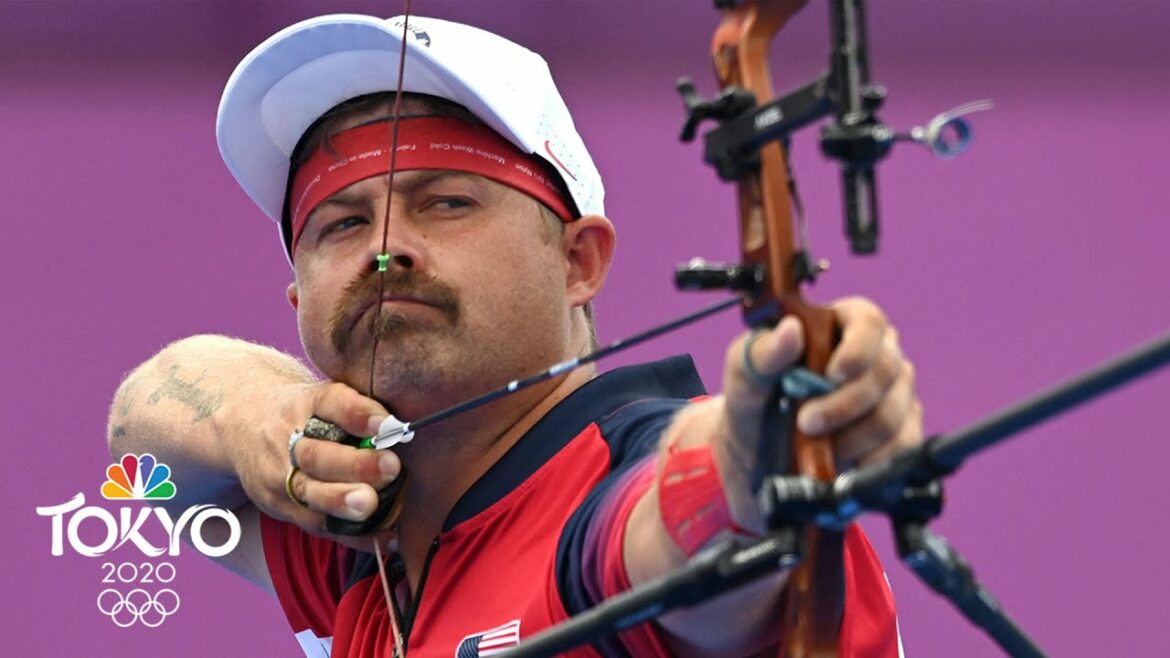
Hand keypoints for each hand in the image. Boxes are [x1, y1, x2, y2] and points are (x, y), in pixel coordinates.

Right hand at [224, 380, 400, 543]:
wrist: (243, 427)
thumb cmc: (304, 413)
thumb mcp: (324, 397)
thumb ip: (360, 408)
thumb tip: (399, 429)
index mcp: (305, 404)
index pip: (330, 403)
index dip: (358, 414)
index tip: (387, 424)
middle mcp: (286, 441)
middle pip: (317, 455)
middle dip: (355, 465)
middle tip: (391, 468)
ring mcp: (279, 477)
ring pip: (309, 494)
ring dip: (343, 502)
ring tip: (371, 505)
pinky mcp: (282, 508)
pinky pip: (317, 525)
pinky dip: (354, 536)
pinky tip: (385, 539)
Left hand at [728, 296, 922, 466]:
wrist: (758, 456)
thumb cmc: (755, 402)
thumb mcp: (744, 375)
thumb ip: (762, 353)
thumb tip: (790, 331)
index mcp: (841, 324)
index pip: (868, 321)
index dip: (857, 348)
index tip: (833, 375)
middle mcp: (876, 354)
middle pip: (886, 370)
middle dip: (844, 404)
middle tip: (806, 422)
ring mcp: (894, 394)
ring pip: (890, 415)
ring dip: (848, 438)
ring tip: (813, 443)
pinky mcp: (902, 433)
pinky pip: (900, 447)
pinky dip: (865, 461)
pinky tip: (838, 459)